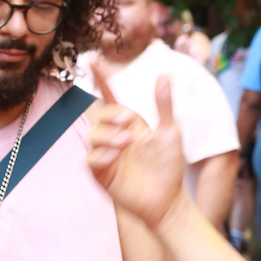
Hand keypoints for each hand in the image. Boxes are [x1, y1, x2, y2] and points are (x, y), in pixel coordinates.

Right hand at [87, 62, 185, 229]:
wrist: (168, 199)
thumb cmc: (169, 166)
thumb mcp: (170, 132)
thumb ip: (164, 106)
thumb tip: (164, 75)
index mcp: (129, 125)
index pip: (110, 98)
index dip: (102, 80)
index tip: (95, 61)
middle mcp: (114, 137)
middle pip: (99, 116)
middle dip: (112, 117)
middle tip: (131, 125)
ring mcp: (106, 155)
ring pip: (91, 136)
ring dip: (107, 136)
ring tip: (127, 144)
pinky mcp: (101, 175)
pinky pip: (89, 161)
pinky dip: (100, 156)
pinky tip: (115, 159)